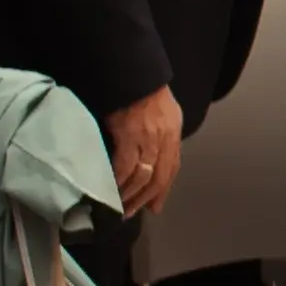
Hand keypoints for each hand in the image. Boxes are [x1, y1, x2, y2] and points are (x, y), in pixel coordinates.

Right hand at [108, 86, 184, 219]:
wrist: (133, 72)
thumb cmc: (145, 90)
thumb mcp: (163, 112)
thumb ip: (162, 135)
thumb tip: (154, 159)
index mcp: (174, 132)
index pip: (172, 168)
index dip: (164, 190)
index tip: (154, 207)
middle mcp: (165, 138)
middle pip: (159, 177)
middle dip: (146, 198)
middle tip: (131, 212)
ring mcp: (148, 138)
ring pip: (143, 177)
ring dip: (131, 195)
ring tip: (119, 206)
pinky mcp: (129, 136)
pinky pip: (125, 167)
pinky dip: (119, 181)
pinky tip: (111, 189)